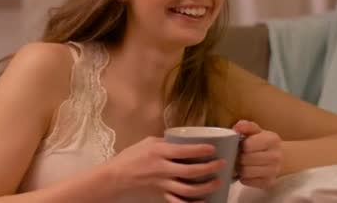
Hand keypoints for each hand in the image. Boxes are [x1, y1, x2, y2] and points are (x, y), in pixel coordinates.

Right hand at [106, 136, 225, 201]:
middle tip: (221, 164)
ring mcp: (162, 185)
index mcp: (159, 152)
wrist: (115, 178)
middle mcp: (162, 169)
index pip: (185, 151)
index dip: (202, 149)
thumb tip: (183, 141)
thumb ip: (165, 142)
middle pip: (192, 171)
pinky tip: (204, 201)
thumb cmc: (130, 157)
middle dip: (210, 167)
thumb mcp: (147, 143)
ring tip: (217, 181)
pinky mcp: (160, 197)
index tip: (213, 148)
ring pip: (189, 189)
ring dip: (206, 186)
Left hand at [232, 120, 282, 188]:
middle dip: (239, 157)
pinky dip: (243, 177)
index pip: (247, 145)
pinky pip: (247, 181)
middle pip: (245, 159)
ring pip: (245, 172)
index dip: (241, 145)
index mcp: (272, 139)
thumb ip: (245, 126)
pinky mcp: (269, 182)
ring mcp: (274, 171)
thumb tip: (235, 129)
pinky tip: (247, 171)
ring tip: (242, 163)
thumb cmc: (262, 141)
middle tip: (239, 155)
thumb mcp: (255, 130)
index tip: (241, 145)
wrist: (278, 156)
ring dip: (240, 168)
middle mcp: (276, 156)